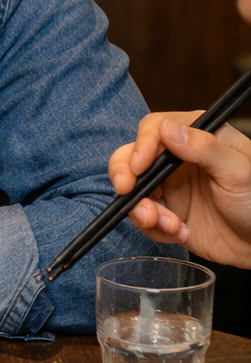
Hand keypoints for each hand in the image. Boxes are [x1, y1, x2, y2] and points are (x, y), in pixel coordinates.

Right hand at [108, 111, 250, 268]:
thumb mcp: (238, 172)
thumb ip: (205, 148)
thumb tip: (168, 129)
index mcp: (197, 138)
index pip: (154, 129)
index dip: (141, 146)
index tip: (139, 167)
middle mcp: (177, 158)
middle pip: (132, 156)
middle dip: (124, 174)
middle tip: (126, 191)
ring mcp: (169, 186)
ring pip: (132, 189)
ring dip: (143, 209)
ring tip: (169, 224)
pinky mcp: (165, 212)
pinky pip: (142, 217)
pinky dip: (154, 228)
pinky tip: (179, 233)